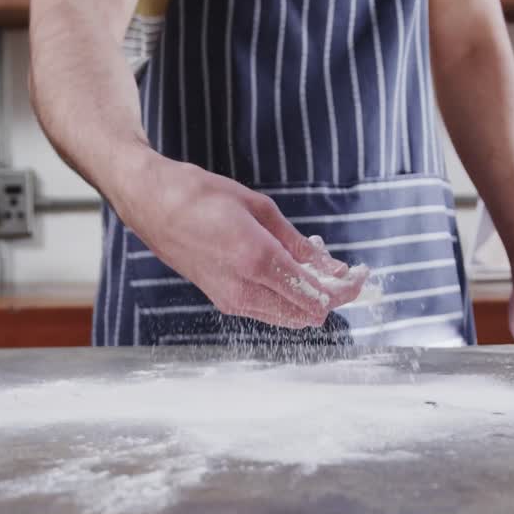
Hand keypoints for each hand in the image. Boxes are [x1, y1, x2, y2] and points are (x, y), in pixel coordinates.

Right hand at [116, 158, 366, 327]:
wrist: (152, 205)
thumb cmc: (201, 196)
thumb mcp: (260, 209)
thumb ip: (299, 244)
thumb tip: (334, 268)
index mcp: (257, 260)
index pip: (317, 294)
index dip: (346, 289)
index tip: (361, 273)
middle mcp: (245, 289)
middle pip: (308, 314)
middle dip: (333, 296)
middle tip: (342, 269)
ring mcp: (231, 300)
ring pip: (290, 318)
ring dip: (310, 297)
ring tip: (312, 263)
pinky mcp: (223, 302)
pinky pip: (269, 311)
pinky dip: (288, 296)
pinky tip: (289, 269)